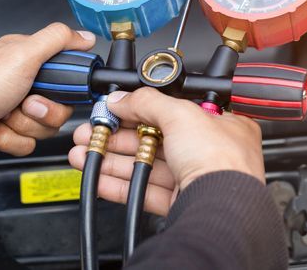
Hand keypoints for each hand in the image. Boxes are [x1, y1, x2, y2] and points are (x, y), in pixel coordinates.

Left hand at [0, 22, 95, 165]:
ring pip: (47, 126)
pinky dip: (11, 140)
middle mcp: (24, 82)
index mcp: (28, 58)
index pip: (69, 70)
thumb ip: (56, 41)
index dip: (68, 84)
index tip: (57, 87)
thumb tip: (85, 35)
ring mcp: (15, 109)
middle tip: (24, 102)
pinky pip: (29, 143)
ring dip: (24, 126)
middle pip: (62, 104)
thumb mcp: (21, 56)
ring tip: (2, 116)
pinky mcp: (8, 132)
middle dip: (44, 110)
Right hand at [68, 88, 263, 215]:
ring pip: (147, 165)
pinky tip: (99, 177)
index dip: (142, 108)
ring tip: (84, 153)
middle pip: (156, 138)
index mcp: (222, 124)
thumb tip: (122, 98)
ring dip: (113, 159)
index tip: (116, 108)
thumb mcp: (181, 115)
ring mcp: (195, 178)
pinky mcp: (181, 202)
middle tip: (93, 132)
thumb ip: (147, 102)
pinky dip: (119, 184)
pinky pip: (144, 190)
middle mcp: (212, 151)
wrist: (221, 209)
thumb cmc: (221, 162)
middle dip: (118, 135)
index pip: (174, 110)